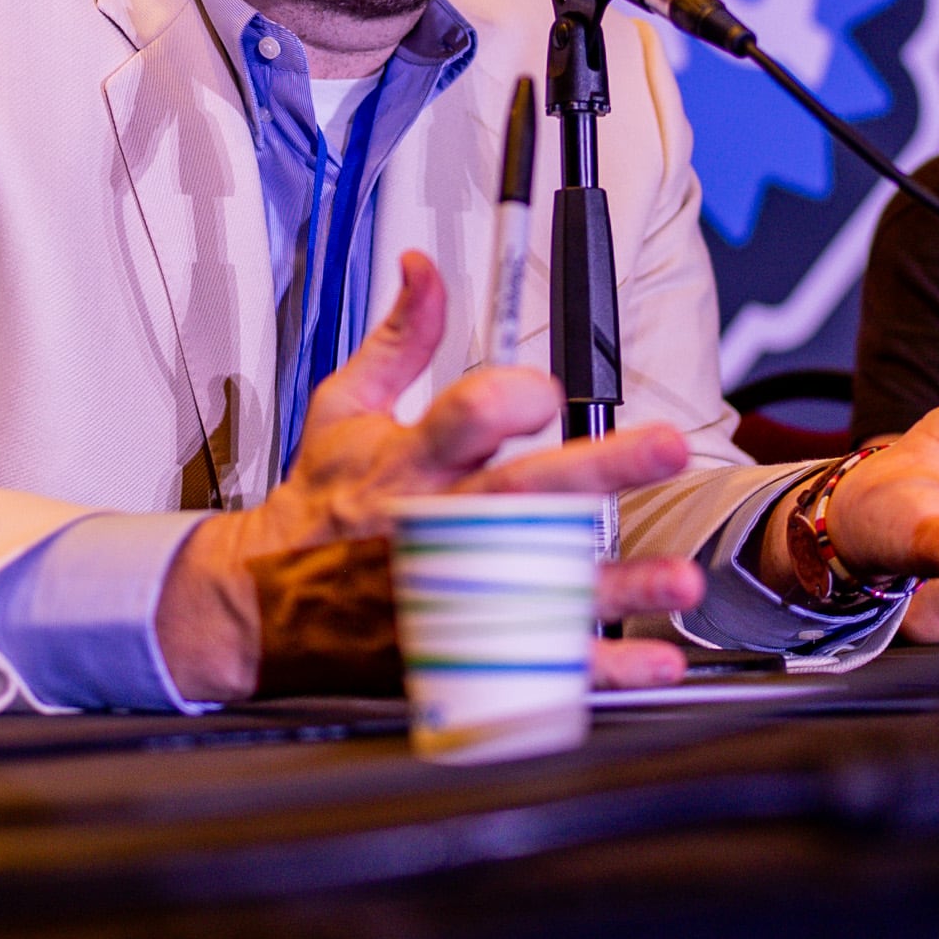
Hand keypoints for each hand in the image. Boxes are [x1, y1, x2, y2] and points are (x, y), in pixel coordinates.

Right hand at [156, 251, 702, 700]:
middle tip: (666, 447)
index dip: (507, 397)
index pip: (463, 418)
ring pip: (542, 589)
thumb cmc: (317, 503)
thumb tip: (423, 266)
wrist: (260, 607)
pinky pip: (534, 668)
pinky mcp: (456, 654)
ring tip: (679, 579)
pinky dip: (595, 671)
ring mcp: (450, 596)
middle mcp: (435, 528)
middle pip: (524, 495)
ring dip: (616, 584)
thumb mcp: (343, 409)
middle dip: (599, 469)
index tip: (545, 391)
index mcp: (407, 463)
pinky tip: (652, 665)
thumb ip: (399, 339)